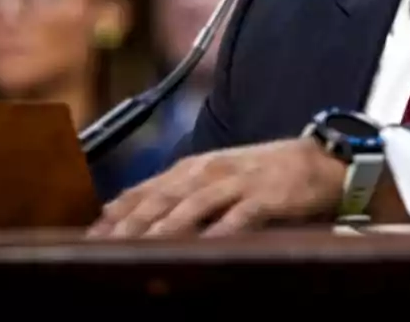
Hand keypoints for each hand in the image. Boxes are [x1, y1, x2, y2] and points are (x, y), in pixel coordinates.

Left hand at [87, 137, 346, 237]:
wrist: (321, 161)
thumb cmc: (265, 175)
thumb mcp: (217, 177)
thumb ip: (177, 193)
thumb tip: (123, 212)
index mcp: (194, 168)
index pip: (145, 189)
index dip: (115, 214)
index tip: (87, 238)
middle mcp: (210, 171)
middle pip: (161, 199)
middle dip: (129, 224)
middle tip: (101, 249)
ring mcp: (238, 182)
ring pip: (193, 206)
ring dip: (164, 228)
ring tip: (139, 248)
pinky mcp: (267, 196)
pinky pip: (240, 216)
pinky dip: (222, 230)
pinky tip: (206, 246)